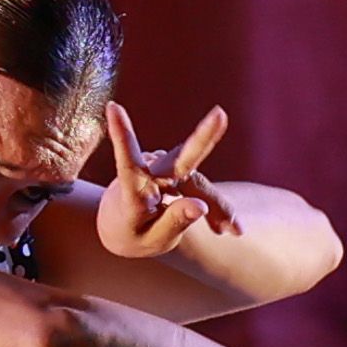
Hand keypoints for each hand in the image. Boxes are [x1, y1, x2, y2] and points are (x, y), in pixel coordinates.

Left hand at [96, 101, 242, 257]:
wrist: (121, 228)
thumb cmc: (131, 235)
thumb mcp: (152, 239)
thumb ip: (175, 222)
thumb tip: (200, 205)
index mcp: (131, 194)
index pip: (127, 164)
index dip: (122, 136)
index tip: (113, 107)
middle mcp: (146, 174)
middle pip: (179, 160)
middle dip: (202, 137)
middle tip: (219, 115)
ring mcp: (161, 168)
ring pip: (198, 182)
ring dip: (217, 205)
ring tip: (234, 230)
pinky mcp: (174, 169)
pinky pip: (200, 185)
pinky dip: (214, 205)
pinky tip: (228, 227)